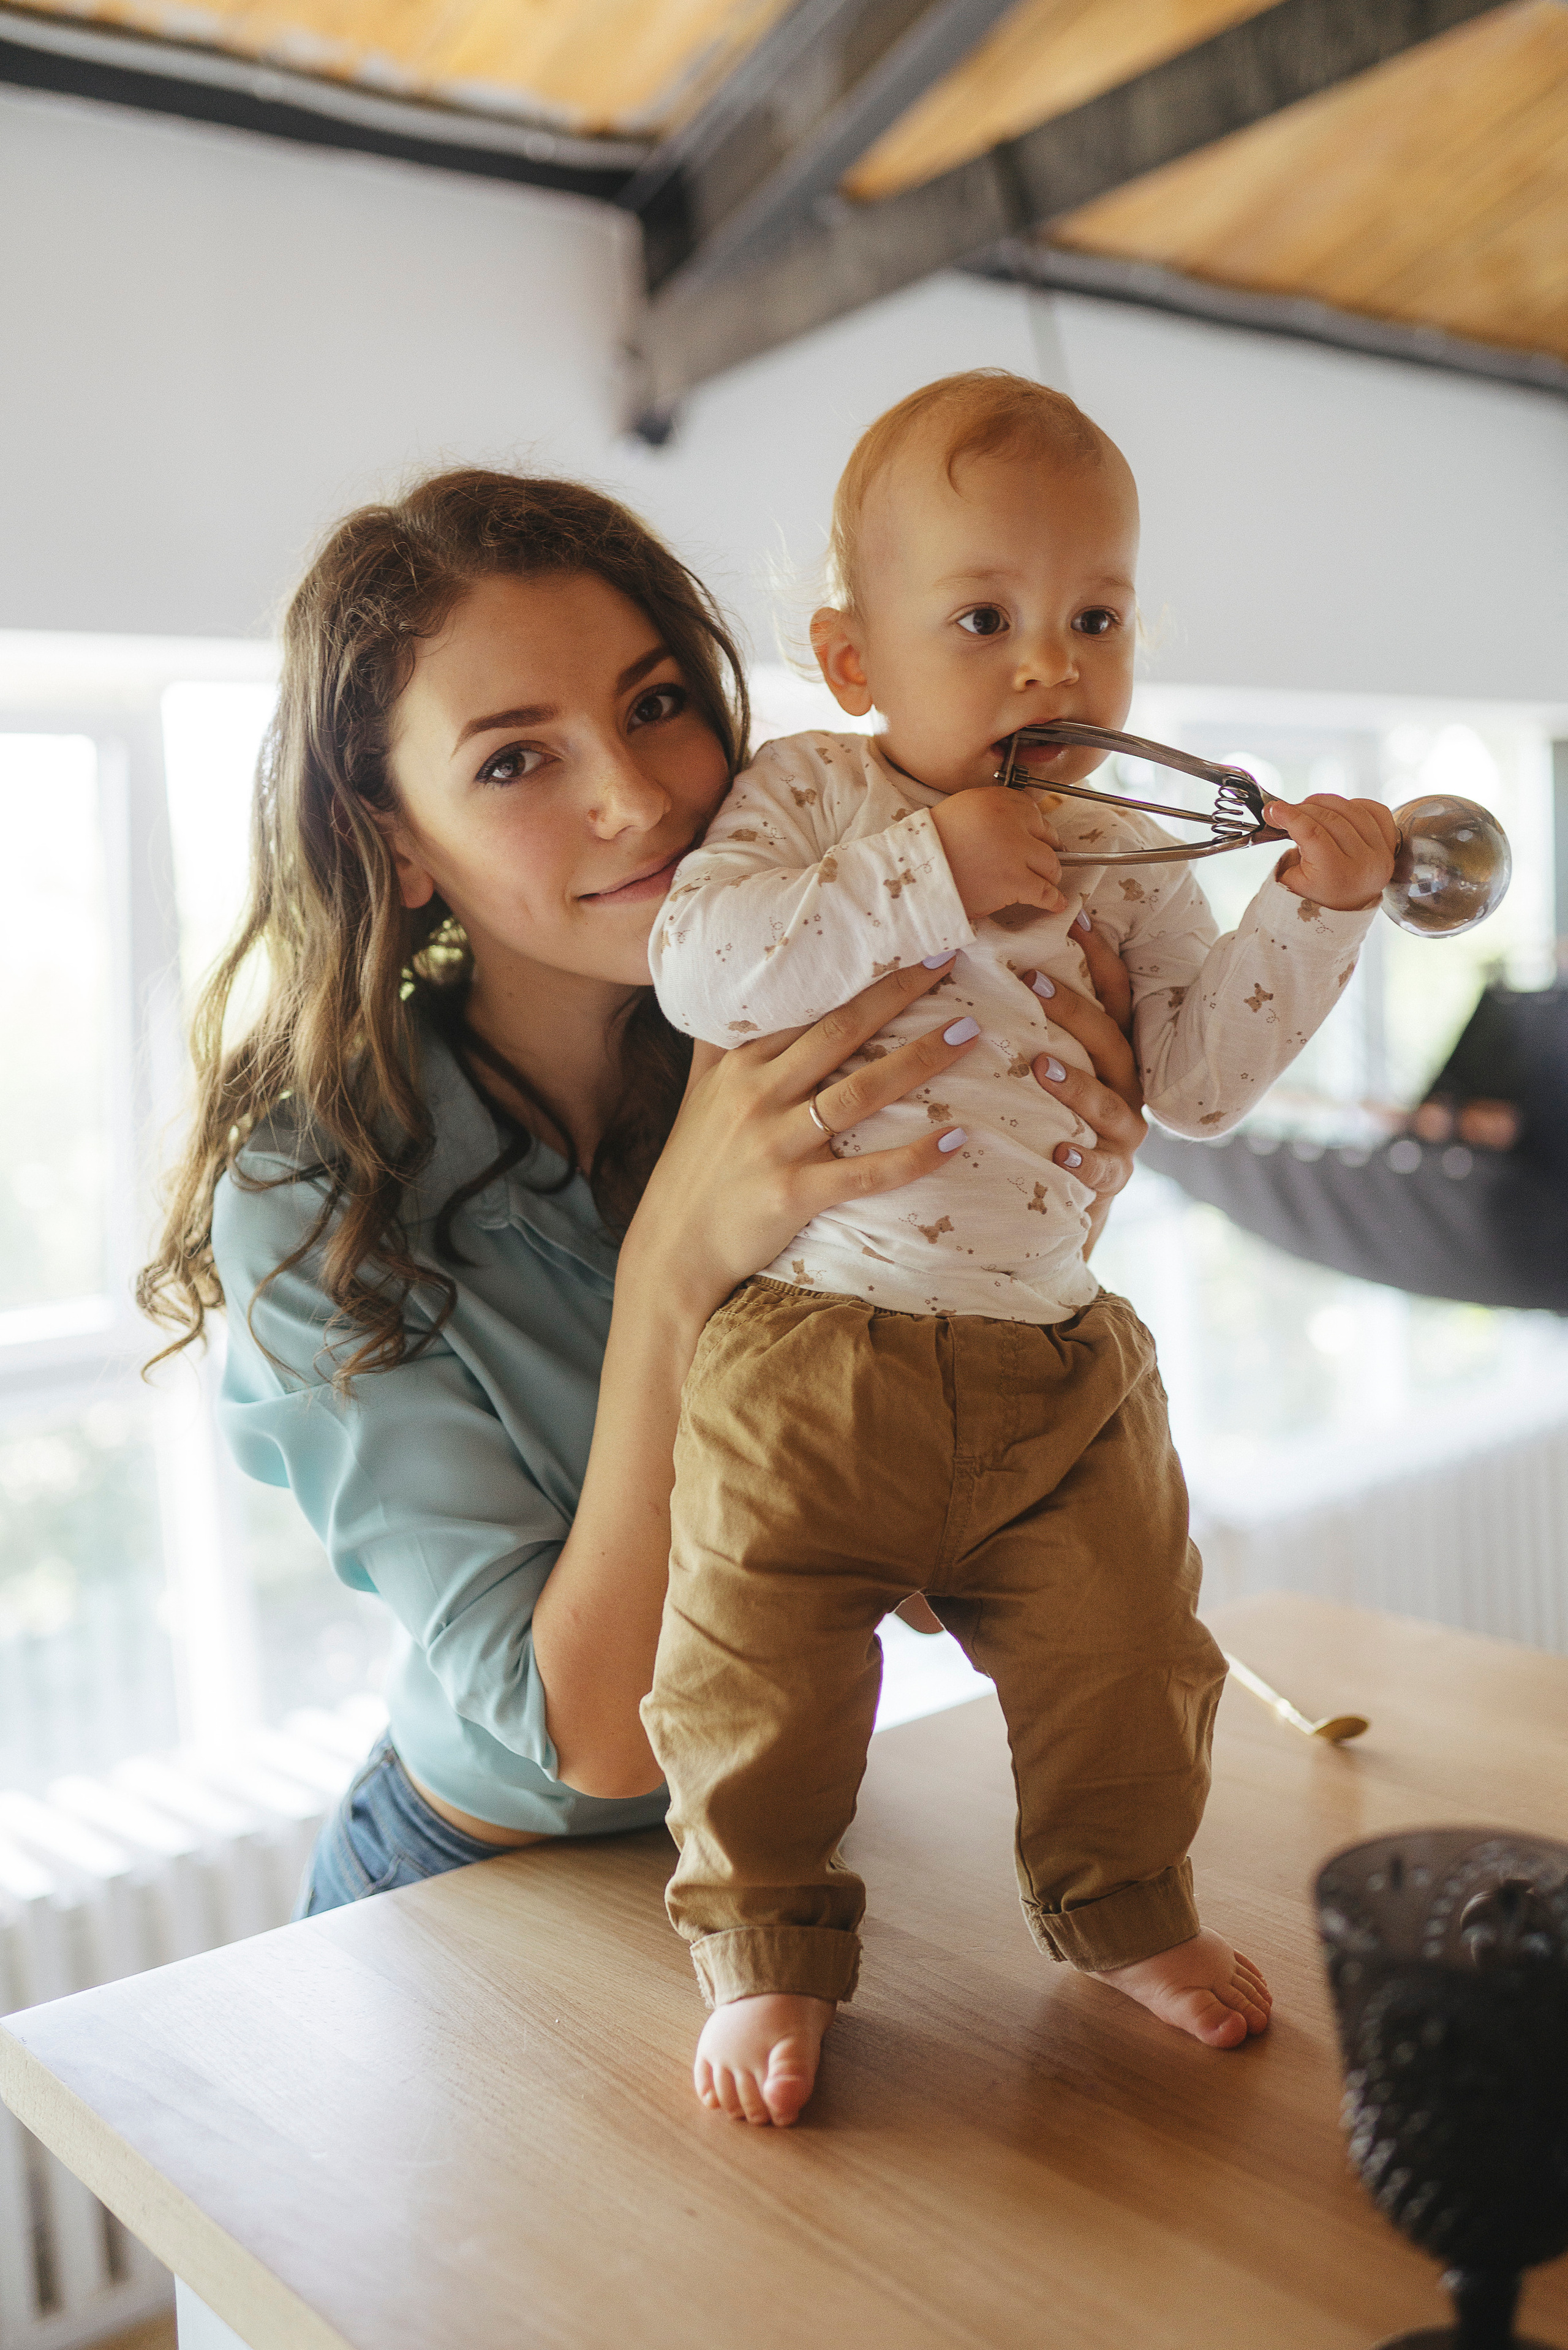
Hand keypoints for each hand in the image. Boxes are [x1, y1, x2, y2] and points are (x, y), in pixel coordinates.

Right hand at [621, 959, 981, 1323]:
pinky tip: (955, 1139)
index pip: (810, 1007)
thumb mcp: (697, 1095)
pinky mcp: (793, 1193)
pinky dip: (913, 1157)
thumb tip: (728, 994)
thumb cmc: (694, 1169)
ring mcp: (777, 1143)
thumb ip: (717, 1045)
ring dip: (919, 1059)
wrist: (673, 1250)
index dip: (861, 976)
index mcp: (742, 1065)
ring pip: (861, 1092)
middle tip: (949, 961)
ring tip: (967, 1033)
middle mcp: (759, 1094)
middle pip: (842, 1033)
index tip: (906, 944)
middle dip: (898, 994)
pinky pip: (866, 1172)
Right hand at [930, 787, 1065, 921]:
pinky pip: (1045, 891)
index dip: (1035, 829)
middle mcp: (1010, 822)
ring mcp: (1015, 853)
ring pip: (1050, 864)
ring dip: (1048, 875)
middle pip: (1047, 836)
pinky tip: (1055, 903)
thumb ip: (990, 813)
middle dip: (1045, 850)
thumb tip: (1014, 826)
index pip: (1032, 811)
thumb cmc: (931, 846)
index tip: (1036, 837)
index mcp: (996, 801)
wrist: (915, 874)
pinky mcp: (1015, 881)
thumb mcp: (961, 811)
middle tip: (1043, 861)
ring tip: (1045, 882)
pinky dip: (1052, 899)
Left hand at [1020, 916, 1146, 1252]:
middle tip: (1034, 984)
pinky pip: (1103, 1169)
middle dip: (1076, 1011)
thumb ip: (1037, 1019)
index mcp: (1116, 1051)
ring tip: (1039, 1067)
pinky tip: (1060, 1150)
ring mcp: (1124, 1133)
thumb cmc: (1047, 1114)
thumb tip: (996, 954)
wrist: (1066, 1196)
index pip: (1117, 995)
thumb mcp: (1048, 1063)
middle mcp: (1128, 1086)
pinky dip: (1084, 1159)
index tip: (1074, 919)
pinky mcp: (1113, 1176)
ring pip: (1108, 1102)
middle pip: (1110, 1041)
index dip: (1100, 957)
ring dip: (1076, 1083)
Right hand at [1266, 793, 1397, 910]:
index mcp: (1337, 876)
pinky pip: (1376, 812)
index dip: (1291, 816)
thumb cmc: (1313, 897)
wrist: (1343, 911)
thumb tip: (1279, 810)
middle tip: (1285, 809)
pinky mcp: (1389, 845)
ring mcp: (1380, 854)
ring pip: (1353, 810)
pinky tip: (1338, 810)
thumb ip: (1288, 845)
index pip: (1313, 833)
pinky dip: (1355, 804)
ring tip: (1309, 807)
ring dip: (1326, 803)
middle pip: (1331, 819)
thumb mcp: (1292, 880)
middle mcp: (1364, 864)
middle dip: (1304, 808)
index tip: (1274, 808)